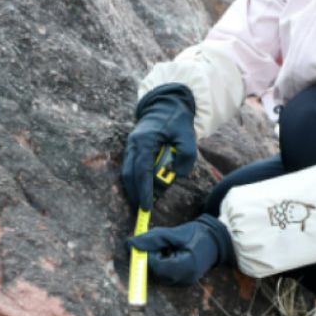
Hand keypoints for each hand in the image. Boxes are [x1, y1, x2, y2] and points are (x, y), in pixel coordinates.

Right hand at [121, 84, 196, 210]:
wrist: (166, 105)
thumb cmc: (177, 120)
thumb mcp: (187, 135)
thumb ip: (186, 154)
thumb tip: (178, 173)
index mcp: (145, 140)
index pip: (142, 169)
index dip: (143, 189)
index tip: (147, 206)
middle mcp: (134, 144)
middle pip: (130, 174)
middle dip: (135, 194)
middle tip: (142, 210)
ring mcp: (131, 146)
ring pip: (127, 172)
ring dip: (134, 189)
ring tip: (143, 203)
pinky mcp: (133, 149)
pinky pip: (130, 168)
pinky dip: (135, 181)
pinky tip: (143, 190)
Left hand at [127, 214, 234, 285]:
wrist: (216, 241)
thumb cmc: (196, 234)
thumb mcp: (174, 233)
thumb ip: (152, 239)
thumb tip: (130, 243)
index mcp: (185, 266)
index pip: (156, 265)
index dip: (149, 254)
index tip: (152, 242)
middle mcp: (184, 279)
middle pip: (156, 272)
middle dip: (153, 257)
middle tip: (161, 244)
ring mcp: (184, 283)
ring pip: (159, 274)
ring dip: (157, 260)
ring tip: (168, 248)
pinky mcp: (183, 282)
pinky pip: (165, 276)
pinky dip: (163, 264)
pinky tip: (172, 255)